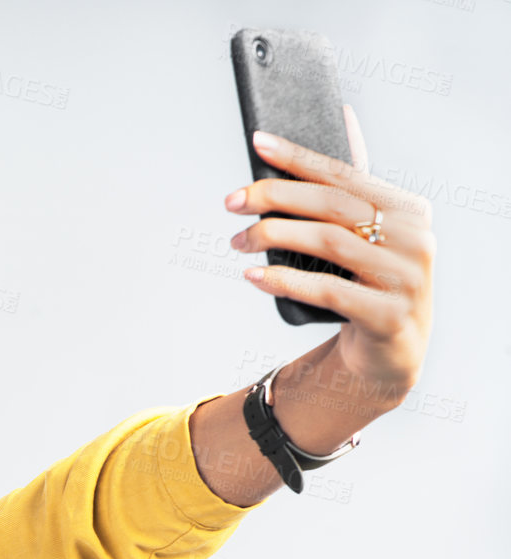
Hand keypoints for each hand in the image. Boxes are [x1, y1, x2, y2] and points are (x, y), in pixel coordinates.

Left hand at [227, 103, 434, 415]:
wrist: (389, 352)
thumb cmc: (367, 283)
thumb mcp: (364, 234)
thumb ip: (351, 187)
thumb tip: (342, 117)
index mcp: (408, 208)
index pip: (345, 173)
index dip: (298, 157)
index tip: (256, 142)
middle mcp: (415, 238)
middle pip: (333, 205)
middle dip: (275, 198)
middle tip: (231, 202)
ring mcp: (406, 278)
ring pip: (329, 244)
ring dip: (273, 237)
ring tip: (237, 241)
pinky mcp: (388, 315)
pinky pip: (329, 290)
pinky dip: (286, 280)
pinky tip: (254, 277)